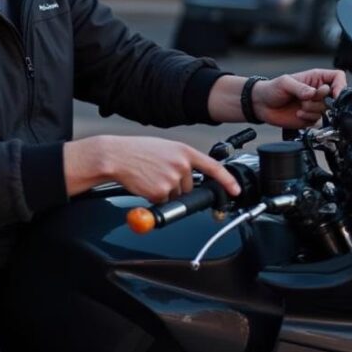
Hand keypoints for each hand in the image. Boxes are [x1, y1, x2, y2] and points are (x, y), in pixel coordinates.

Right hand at [65, 135, 240, 203]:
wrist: (116, 156)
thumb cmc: (137, 152)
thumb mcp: (165, 149)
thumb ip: (181, 160)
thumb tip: (190, 175)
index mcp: (184, 151)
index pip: (213, 167)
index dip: (227, 180)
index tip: (235, 190)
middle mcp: (181, 165)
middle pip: (190, 187)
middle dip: (178, 187)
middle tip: (159, 176)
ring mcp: (172, 180)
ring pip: (176, 196)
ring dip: (165, 192)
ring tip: (149, 177)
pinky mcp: (161, 193)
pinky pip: (163, 202)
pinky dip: (155, 198)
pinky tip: (145, 184)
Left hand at [252, 68, 347, 128]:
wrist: (261, 105)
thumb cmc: (272, 89)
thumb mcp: (285, 83)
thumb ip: (301, 88)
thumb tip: (314, 93)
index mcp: (316, 78)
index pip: (338, 77)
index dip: (340, 86)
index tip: (334, 94)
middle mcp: (318, 91)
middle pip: (334, 97)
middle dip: (319, 100)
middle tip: (305, 99)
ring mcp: (315, 105)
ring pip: (326, 110)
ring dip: (312, 110)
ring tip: (299, 106)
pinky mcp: (310, 117)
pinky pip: (318, 120)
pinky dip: (308, 118)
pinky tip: (297, 114)